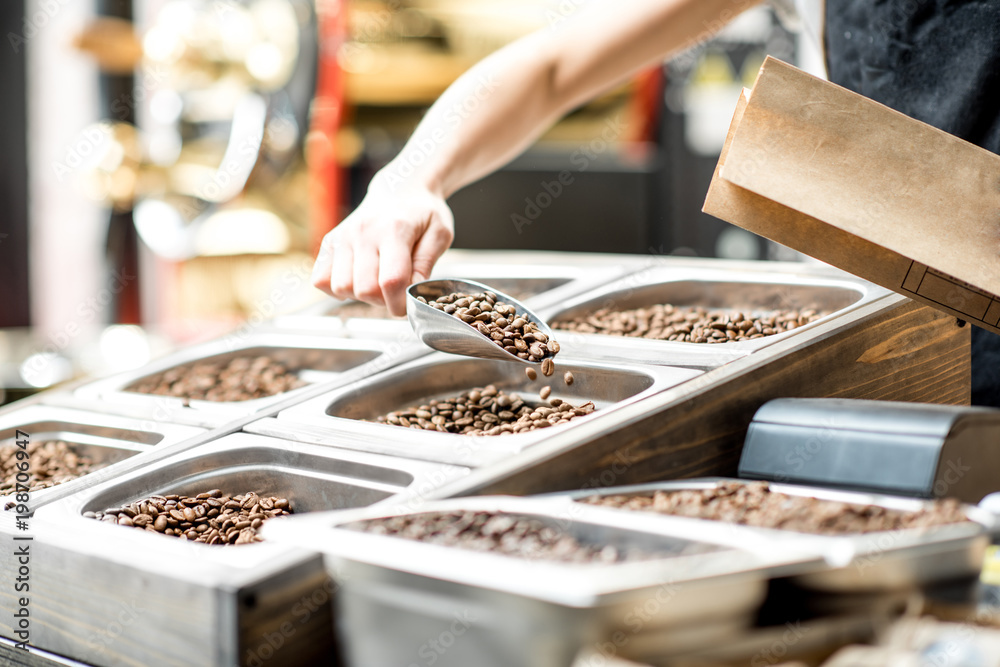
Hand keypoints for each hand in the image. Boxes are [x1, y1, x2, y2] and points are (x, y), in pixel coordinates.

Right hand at [311, 177, 454, 316]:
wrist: (401, 189)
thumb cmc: (423, 213)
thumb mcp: (439, 234)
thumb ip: (426, 264)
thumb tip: (410, 293)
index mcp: (394, 230)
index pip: (391, 281)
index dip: (400, 303)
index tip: (407, 305)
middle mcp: (363, 232)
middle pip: (365, 289)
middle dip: (383, 301)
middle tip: (394, 291)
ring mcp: (342, 236)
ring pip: (341, 287)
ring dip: (360, 296)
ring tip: (377, 283)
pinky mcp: (329, 242)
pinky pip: (321, 280)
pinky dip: (337, 288)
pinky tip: (357, 279)